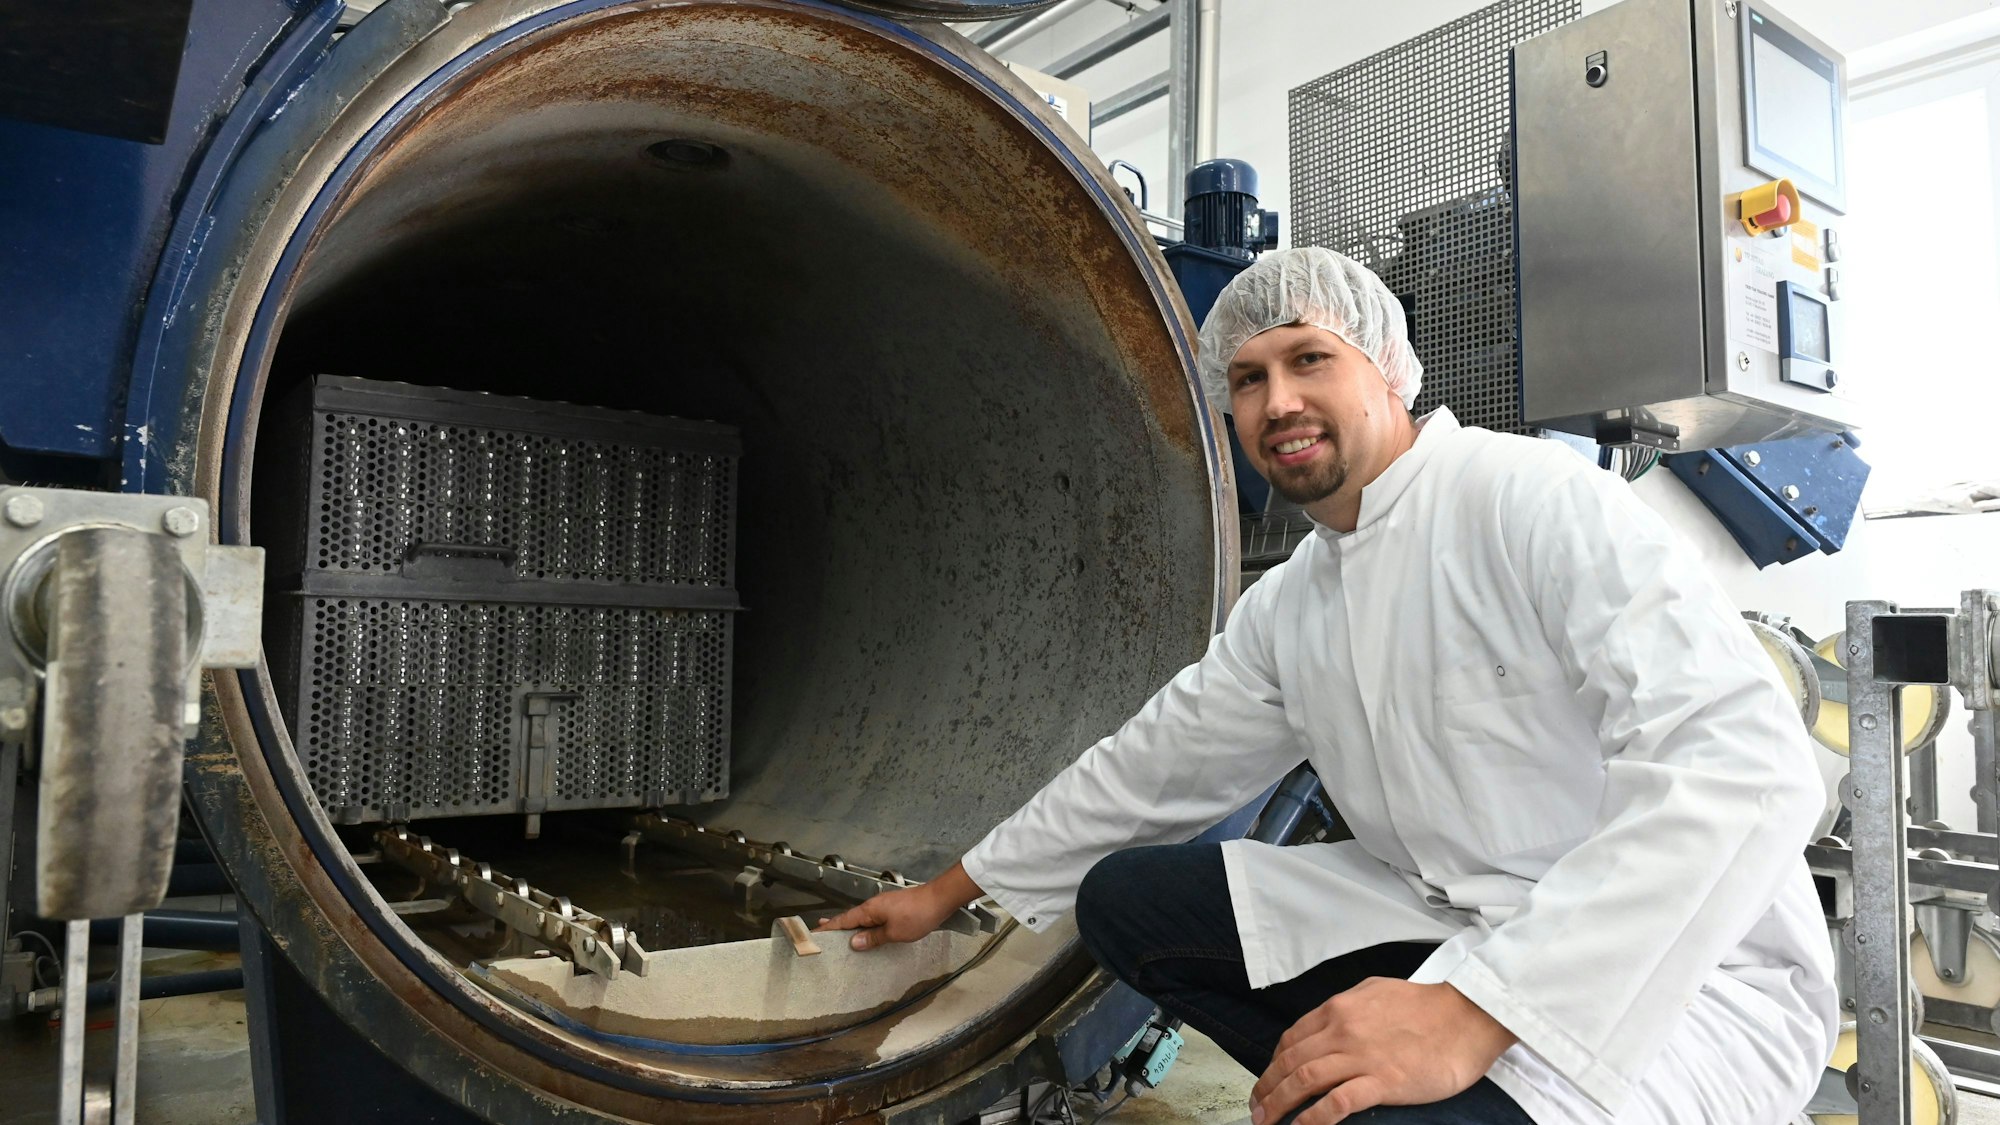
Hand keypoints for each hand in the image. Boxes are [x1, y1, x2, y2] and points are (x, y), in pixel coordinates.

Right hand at [815, 861, 981, 950]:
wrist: (939, 900)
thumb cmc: (916, 916)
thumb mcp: (894, 932)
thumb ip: (873, 938)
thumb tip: (853, 942)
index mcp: (869, 910)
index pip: (843, 920)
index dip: (828, 928)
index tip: (813, 933)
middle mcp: (873, 905)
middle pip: (850, 918)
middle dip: (835, 926)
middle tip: (819, 934)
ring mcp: (883, 905)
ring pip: (861, 918)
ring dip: (849, 926)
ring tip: (838, 936)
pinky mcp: (893, 908)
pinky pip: (872, 919)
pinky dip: (864, 926)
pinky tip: (865, 932)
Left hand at [1248, 978, 1515, 1124]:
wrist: (1467, 1016)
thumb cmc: (1427, 1005)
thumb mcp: (1376, 991)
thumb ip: (1347, 1005)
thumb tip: (1328, 1019)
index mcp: (1339, 1009)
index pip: (1291, 1039)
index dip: (1273, 1063)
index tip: (1267, 1080)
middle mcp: (1342, 1031)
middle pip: (1290, 1062)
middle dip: (1267, 1088)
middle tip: (1256, 1108)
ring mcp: (1361, 1057)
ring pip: (1304, 1081)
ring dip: (1279, 1103)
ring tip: (1266, 1121)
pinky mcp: (1382, 1082)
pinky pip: (1337, 1103)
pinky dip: (1313, 1118)